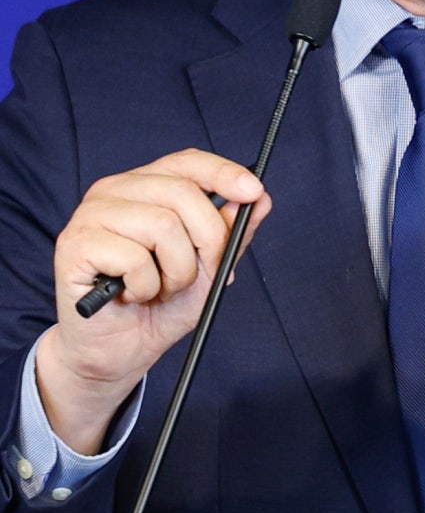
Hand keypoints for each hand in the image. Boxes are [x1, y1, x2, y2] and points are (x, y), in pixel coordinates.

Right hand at [37, 148, 271, 452]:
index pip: (188, 161)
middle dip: (206, 242)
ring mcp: (91, 215)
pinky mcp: (74, 245)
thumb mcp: (209, 267)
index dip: (223, 173)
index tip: (254, 192)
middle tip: (195, 275)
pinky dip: (145, 287)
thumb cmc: (160, 304)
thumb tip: (261, 198)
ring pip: (162, 225)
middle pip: (183, 193)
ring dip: (174, 271)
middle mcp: (115, 190)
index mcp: (146, 186)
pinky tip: (130, 295)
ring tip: (158, 288)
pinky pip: (133, 258)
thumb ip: (231, 232)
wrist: (121, 352)